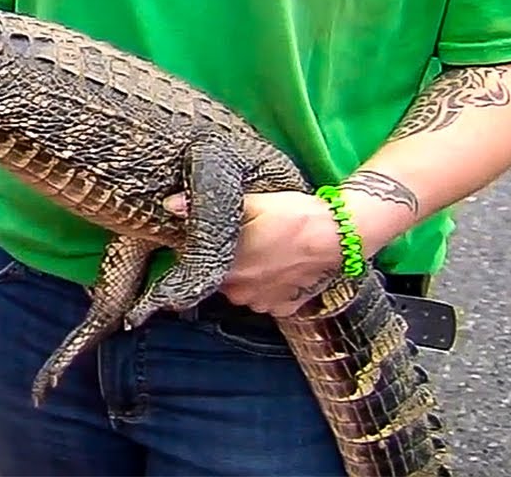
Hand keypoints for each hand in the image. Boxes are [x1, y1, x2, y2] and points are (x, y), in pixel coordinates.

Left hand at [164, 190, 345, 316]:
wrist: (340, 237)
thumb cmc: (295, 216)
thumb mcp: (252, 203)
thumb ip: (209, 207)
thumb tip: (170, 205)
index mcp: (225, 264)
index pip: (197, 261)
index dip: (201, 248)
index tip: (211, 236)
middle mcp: (238, 290)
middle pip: (219, 277)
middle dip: (227, 261)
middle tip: (247, 239)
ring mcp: (261, 303)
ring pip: (242, 289)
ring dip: (248, 275)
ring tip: (267, 251)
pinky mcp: (283, 309)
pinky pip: (265, 299)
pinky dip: (269, 286)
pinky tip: (280, 266)